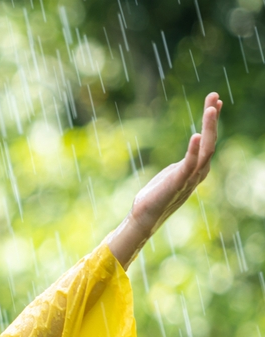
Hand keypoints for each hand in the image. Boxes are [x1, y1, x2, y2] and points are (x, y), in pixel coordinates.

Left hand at [128, 92, 221, 234]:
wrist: (144, 217)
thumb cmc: (155, 197)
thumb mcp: (173, 174)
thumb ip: (183, 164)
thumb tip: (191, 152)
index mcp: (196, 168)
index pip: (209, 140)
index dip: (212, 121)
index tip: (215, 102)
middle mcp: (198, 172)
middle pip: (211, 140)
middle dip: (213, 118)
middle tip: (215, 97)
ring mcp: (190, 178)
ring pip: (206, 149)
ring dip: (209, 128)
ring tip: (210, 109)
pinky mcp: (178, 183)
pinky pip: (190, 164)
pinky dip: (193, 150)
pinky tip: (196, 135)